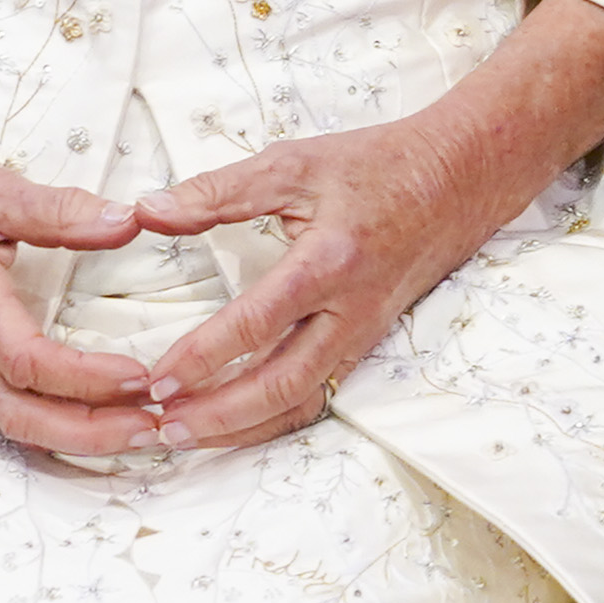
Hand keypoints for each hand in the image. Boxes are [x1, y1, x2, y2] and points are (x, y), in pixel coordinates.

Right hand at [0, 19, 156, 458]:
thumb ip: (58, 209)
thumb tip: (128, 220)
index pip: (31, 363)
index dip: (91, 380)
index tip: (145, 375)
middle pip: (28, 420)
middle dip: (99, 435)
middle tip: (163, 428)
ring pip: (19, 427)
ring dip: (85, 439)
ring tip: (146, 431)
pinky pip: (10, 414)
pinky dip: (61, 428)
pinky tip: (103, 420)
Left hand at [126, 0, 603, 450]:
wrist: (457, 181)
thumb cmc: (372, 167)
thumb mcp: (292, 164)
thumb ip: (217, 191)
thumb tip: (146, 210)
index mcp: (328, 262)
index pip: (257, 322)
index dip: (204, 356)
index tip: (157, 378)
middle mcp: (350, 310)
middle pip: (283, 384)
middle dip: (221, 417)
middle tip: (162, 429)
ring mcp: (363, 333)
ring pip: (302, 400)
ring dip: (244, 427)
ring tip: (186, 438)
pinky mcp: (366, 342)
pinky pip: (319, 392)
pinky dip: (273, 417)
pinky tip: (234, 425)